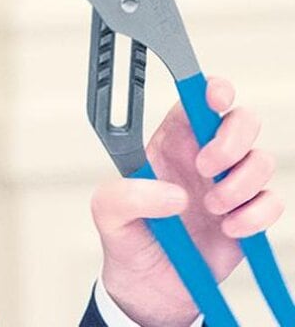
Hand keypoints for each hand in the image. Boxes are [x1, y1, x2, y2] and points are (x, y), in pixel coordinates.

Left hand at [90, 78, 284, 326]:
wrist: (150, 288)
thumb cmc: (129, 240)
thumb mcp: (108, 214)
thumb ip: (127, 196)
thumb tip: (172, 194)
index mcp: (168, 143)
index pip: (195, 101)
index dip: (211, 90)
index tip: (215, 99)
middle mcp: (202, 157)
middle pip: (240, 120)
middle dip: (231, 140)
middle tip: (205, 168)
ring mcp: (228, 184)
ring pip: (261, 160)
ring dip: (239, 185)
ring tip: (210, 209)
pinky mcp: (247, 214)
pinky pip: (272, 201)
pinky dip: (255, 216)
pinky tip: (228, 229)